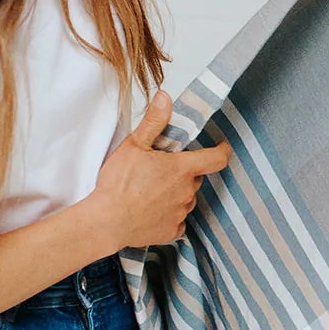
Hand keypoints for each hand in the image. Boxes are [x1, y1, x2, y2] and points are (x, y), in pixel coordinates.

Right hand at [90, 89, 231, 248]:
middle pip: (196, 178)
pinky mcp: (172, 231)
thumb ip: (154, 121)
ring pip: (186, 199)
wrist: (106, 221)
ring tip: (150, 190)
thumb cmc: (118, 183)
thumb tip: (165, 98)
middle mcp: (187, 193)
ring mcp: (180, 214)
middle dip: (184, 172)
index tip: (222, 147)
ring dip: (176, 193)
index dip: (222, 151)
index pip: (217, 158)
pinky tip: (150, 210)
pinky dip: (168, 215)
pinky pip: (177, 221)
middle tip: (162, 169)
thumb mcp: (134, 145)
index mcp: (182, 170)